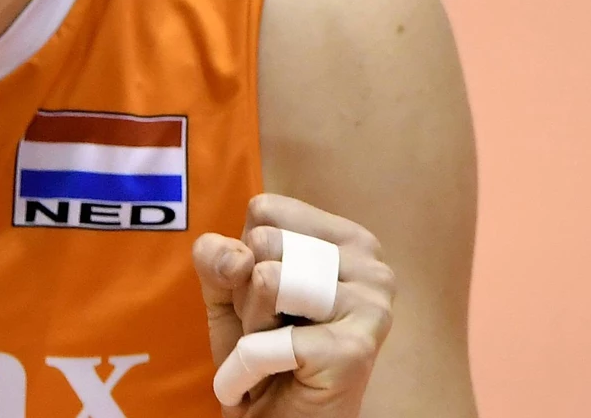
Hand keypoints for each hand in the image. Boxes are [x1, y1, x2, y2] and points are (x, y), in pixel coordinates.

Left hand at [192, 194, 396, 416]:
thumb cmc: (263, 352)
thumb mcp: (228, 292)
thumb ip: (217, 257)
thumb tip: (236, 258)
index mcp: (349, 238)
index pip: (265, 210)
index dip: (247, 255)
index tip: (271, 296)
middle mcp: (372, 264)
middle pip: (264, 243)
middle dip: (247, 295)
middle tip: (274, 330)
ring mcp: (371, 306)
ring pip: (266, 280)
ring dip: (251, 328)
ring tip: (274, 350)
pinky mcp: (355, 350)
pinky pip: (264, 341)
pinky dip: (246, 368)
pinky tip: (268, 379)